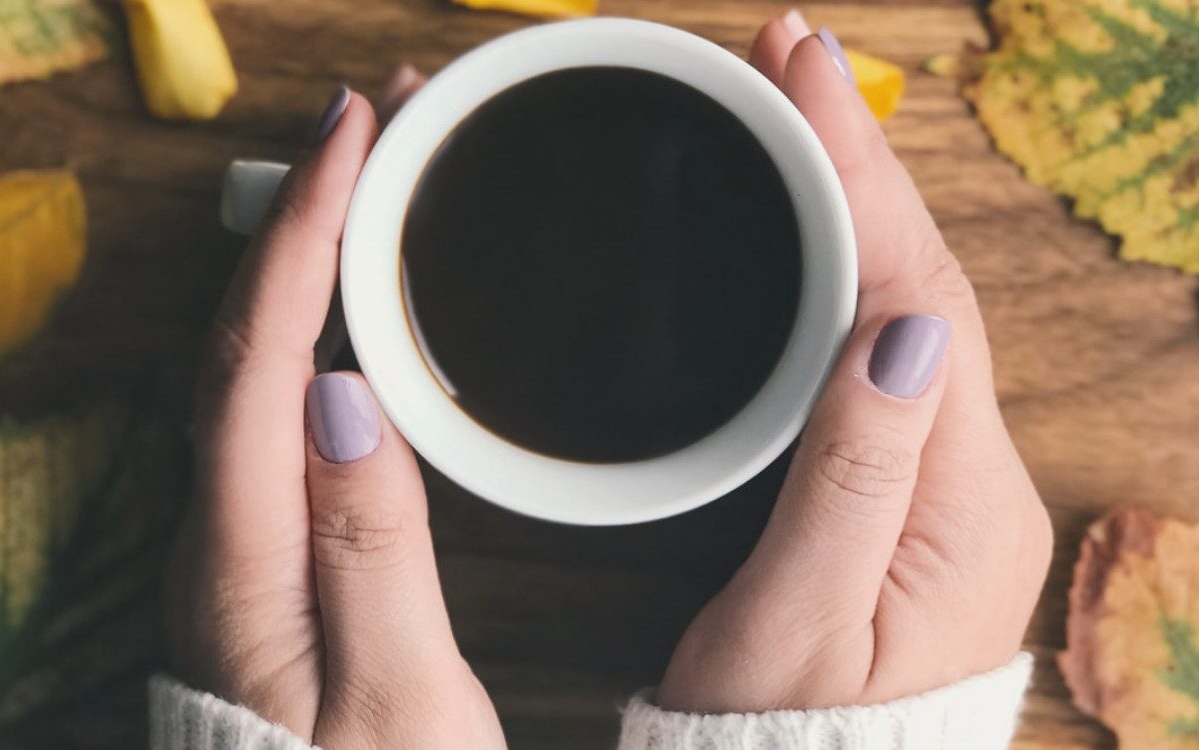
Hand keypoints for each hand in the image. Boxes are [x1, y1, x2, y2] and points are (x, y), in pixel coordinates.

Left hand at [165, 69, 505, 748]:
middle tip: (378, 124)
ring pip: (254, 360)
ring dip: (308, 257)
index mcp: (247, 562)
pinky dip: (312, 324)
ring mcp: (239, 537)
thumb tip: (344, 399)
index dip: (305, 234)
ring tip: (375, 183)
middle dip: (303, 212)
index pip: (261, 359)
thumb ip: (370, 552)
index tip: (355, 134)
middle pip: (242, 336)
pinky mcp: (268, 546)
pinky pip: (274, 403)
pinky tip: (355, 305)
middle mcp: (221, 534)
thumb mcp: (400, 704)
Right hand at [657, 14, 1052, 711]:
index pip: (918, 298)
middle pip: (925, 277)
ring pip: (907, 299)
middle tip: (791, 54)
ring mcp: (945, 472)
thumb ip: (853, 479)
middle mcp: (974, 474)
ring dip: (857, 197)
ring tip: (797, 109)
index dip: (861, 176)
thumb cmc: (783, 729)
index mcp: (960, 503)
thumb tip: (898, 330)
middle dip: (861, 157)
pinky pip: (883, 342)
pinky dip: (848, 263)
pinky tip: (814, 221)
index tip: (802, 72)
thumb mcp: (800, 618)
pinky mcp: (907, 477)